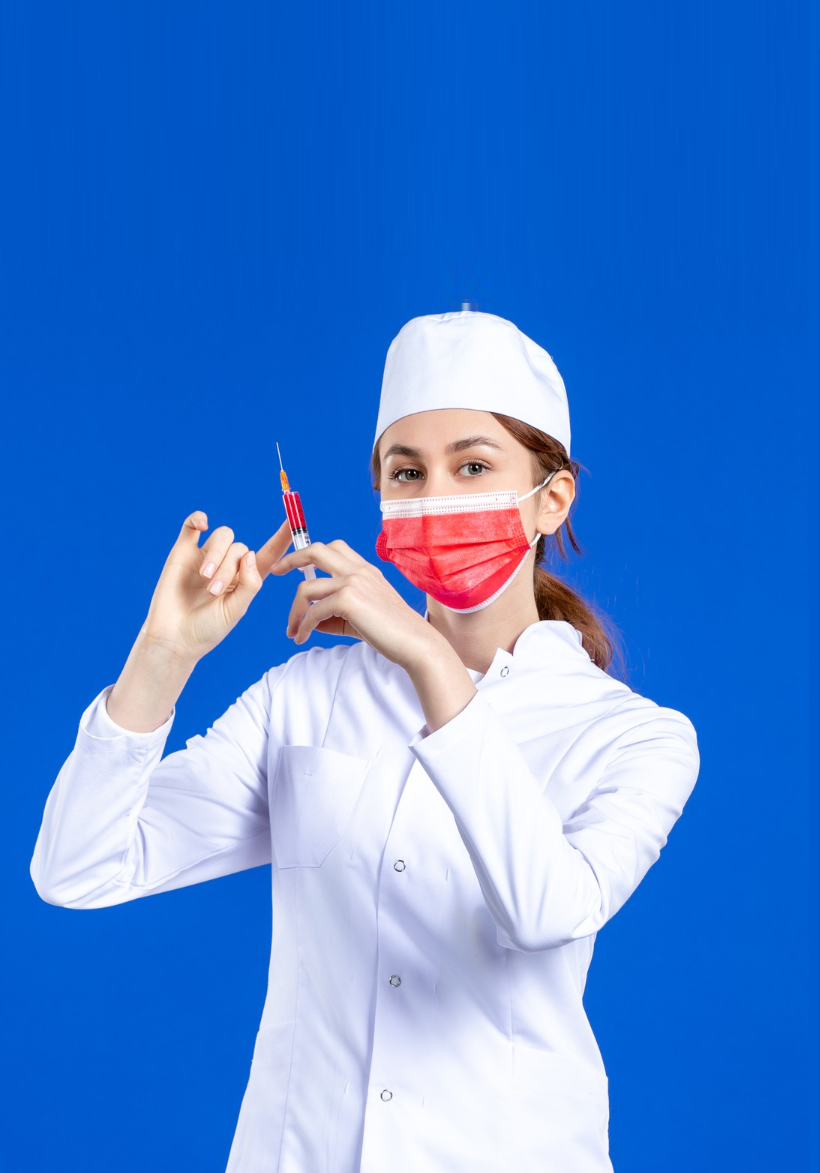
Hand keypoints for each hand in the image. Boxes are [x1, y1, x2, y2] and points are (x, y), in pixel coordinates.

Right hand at [140, 512, 293, 662]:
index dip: (282, 537)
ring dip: (216, 555)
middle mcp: (228, 565)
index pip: (268, 553)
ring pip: (222, 537)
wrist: (173, 637)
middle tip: (214, 591)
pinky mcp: (183, 552)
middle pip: (240, 548)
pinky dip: (198, 518)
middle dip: (229, 568)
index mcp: (246, 579)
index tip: (294, 519)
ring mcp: (206, 556)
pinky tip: (202, 524)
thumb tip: (250, 554)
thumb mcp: (235, 610)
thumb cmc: (206, 629)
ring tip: (205, 579)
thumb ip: (249, 584)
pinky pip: (192, 525)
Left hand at [270, 539, 441, 671]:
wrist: (415, 643)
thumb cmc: (392, 633)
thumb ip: (335, 614)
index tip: (293, 564)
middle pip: (315, 551)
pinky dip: (304, 626)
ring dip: (294, 611)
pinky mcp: (348, 600)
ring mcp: (353, 582)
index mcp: (365, 570)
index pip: (334, 547)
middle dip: (291, 559)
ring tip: (292, 631)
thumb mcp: (361, 617)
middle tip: (275, 571)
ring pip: (307, 588)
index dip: (310, 552)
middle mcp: (358, 570)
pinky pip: (314, 612)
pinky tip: (302, 638)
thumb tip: (310, 621)